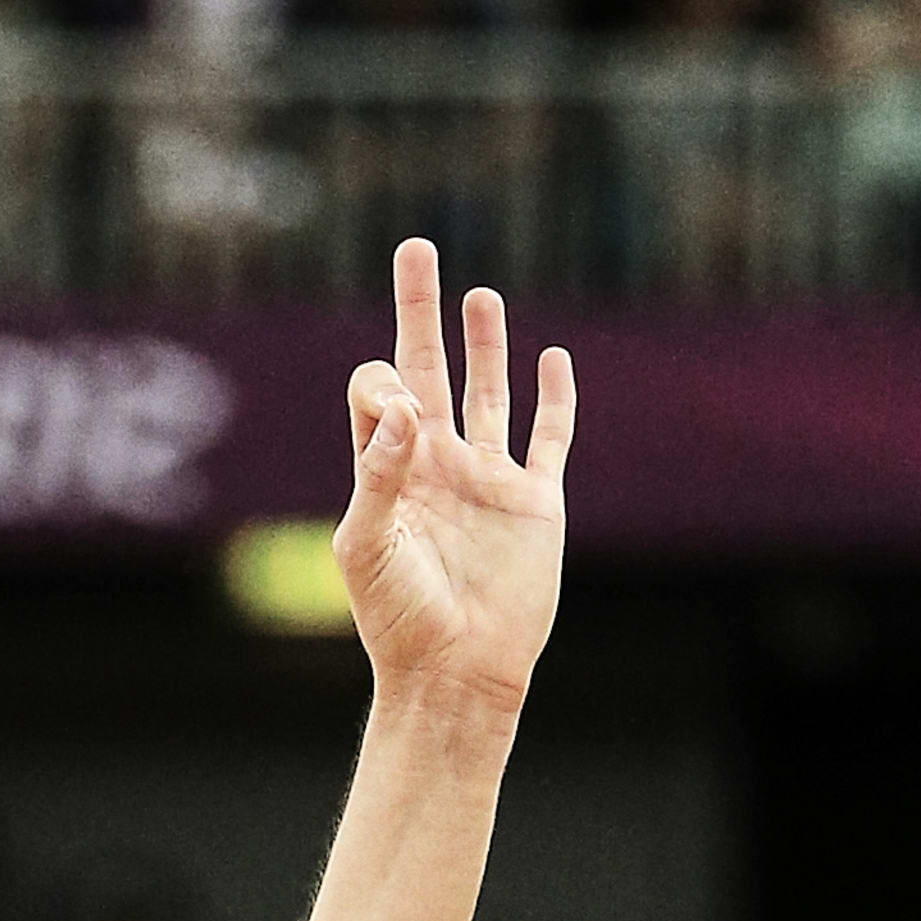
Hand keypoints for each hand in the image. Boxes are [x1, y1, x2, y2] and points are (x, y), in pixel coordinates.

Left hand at [333, 238, 576, 716]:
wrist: (456, 671)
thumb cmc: (396, 618)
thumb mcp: (365, 545)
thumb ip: (376, 475)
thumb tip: (400, 408)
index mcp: (385, 473)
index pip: (377, 396)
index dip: (381, 384)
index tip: (397, 409)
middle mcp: (435, 466)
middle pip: (428, 369)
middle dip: (420, 311)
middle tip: (414, 249)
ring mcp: (487, 480)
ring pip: (488, 393)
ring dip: (484, 343)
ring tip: (478, 295)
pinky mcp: (535, 502)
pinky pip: (549, 438)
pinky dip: (554, 399)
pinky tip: (552, 358)